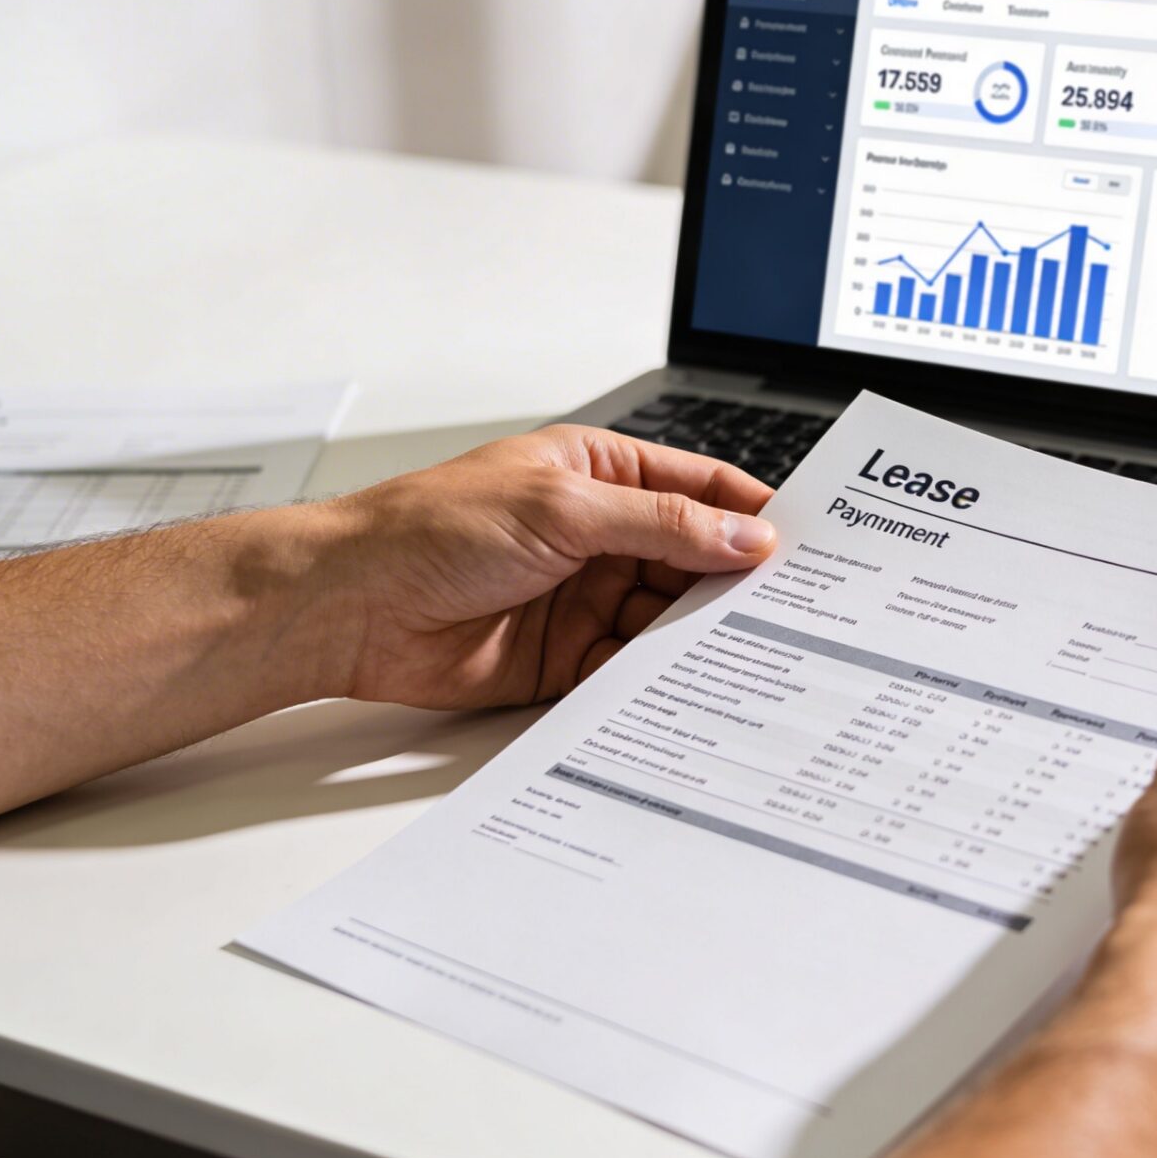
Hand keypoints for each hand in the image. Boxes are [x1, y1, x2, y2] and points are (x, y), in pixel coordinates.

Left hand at [310, 425, 775, 709]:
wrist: (352, 607)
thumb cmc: (431, 529)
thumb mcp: (563, 511)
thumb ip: (661, 525)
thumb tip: (742, 536)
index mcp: (598, 474)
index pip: (698, 485)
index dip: (750, 511)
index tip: (804, 540)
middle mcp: (597, 534)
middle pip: (692, 558)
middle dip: (735, 581)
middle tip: (793, 606)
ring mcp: (583, 596)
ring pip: (667, 616)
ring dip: (700, 633)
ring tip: (750, 650)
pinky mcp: (566, 658)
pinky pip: (630, 667)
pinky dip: (660, 676)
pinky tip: (690, 684)